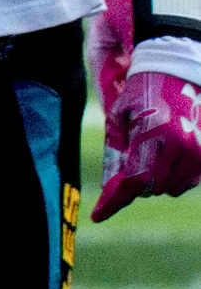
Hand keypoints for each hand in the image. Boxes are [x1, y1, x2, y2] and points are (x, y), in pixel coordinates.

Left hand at [102, 65, 200, 218]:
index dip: (115, 201)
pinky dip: (173, 177)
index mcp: (153, 137)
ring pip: (170, 188)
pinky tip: (166, 156)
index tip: (98, 215)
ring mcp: (196, 152)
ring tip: (149, 153)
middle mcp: (179, 148)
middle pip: (151, 188)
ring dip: (155, 180)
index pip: (134, 182)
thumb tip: (112, 188)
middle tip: (129, 164)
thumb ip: (116, 155)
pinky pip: (187, 182)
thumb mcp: (118, 120)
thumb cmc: (139, 94)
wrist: (175, 73)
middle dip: (135, 183)